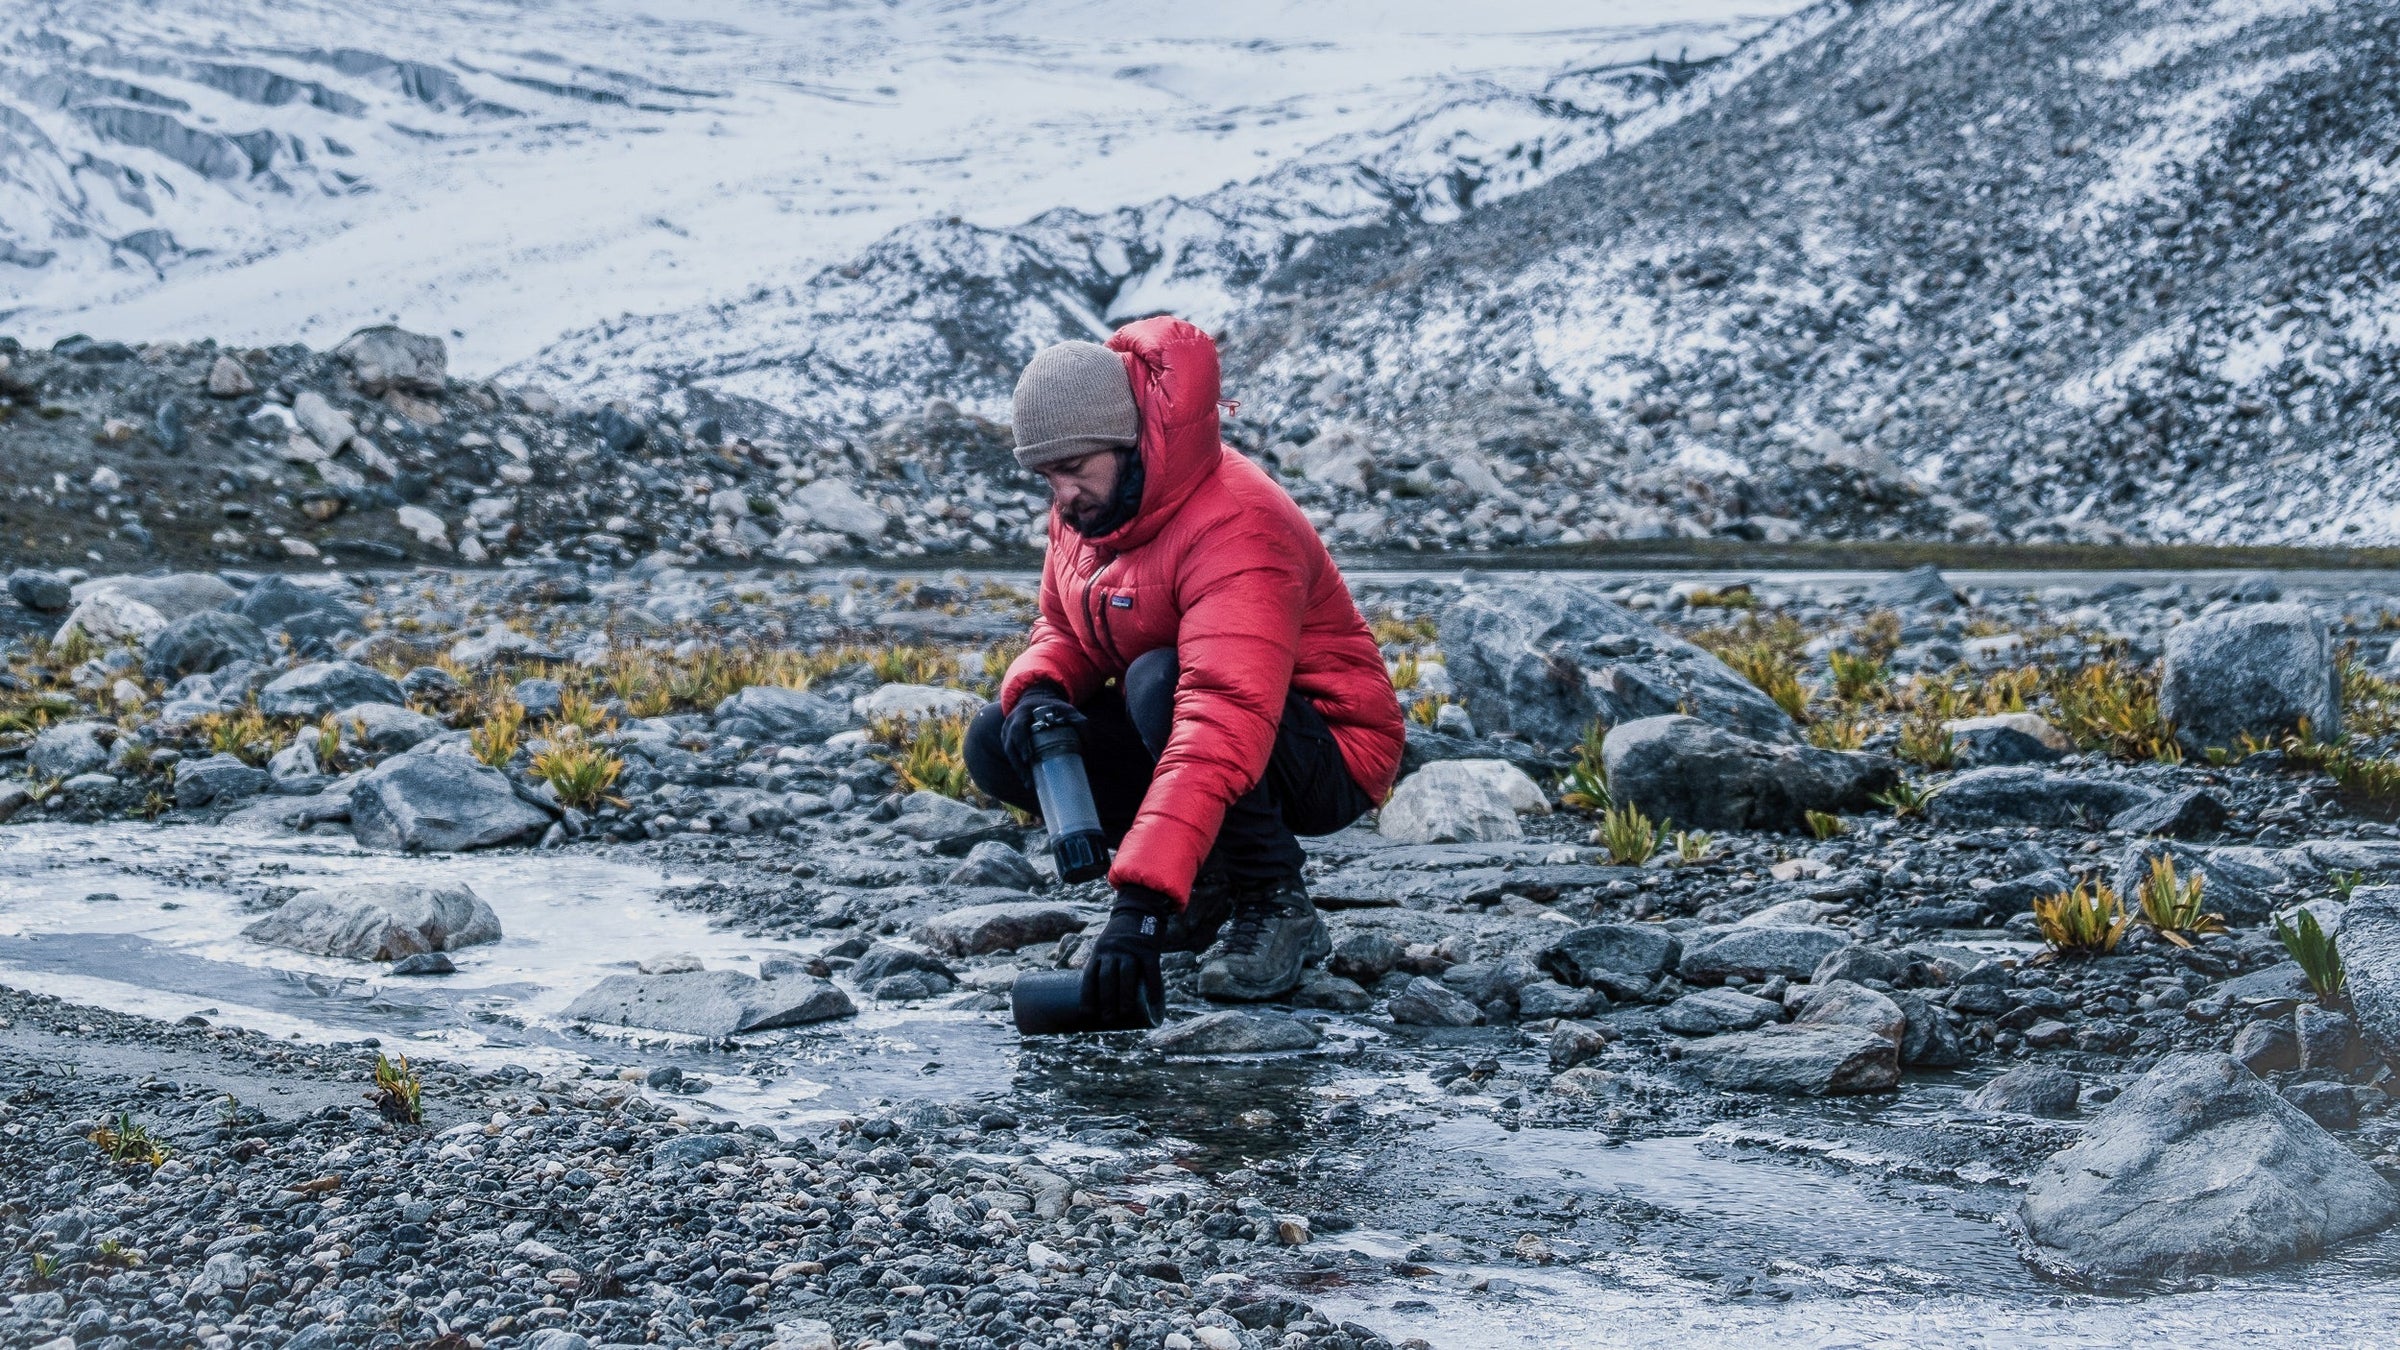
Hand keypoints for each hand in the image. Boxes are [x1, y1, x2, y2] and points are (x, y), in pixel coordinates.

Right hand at [1003, 683, 1081, 778]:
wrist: (1036, 700)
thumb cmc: (1053, 706)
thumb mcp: (1067, 709)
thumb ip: (1080, 723)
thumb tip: (1088, 747)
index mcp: (1023, 712)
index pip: (1018, 728)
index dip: (1021, 743)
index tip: (1028, 758)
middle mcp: (1011, 722)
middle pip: (1011, 745)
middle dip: (1019, 764)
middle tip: (1029, 780)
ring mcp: (1007, 731)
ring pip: (1009, 752)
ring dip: (1018, 769)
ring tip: (1029, 785)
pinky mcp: (1008, 740)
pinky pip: (1011, 755)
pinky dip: (1018, 767)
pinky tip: (1027, 779)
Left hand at [1081, 885, 1170, 1024]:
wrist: (1140, 908)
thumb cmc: (1122, 935)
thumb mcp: (1107, 945)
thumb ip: (1105, 965)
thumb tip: (1102, 996)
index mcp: (1099, 951)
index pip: (1090, 975)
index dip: (1087, 996)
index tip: (1086, 1014)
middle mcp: (1113, 950)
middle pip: (1107, 978)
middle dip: (1105, 1001)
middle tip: (1106, 1019)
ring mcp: (1131, 949)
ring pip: (1126, 976)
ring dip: (1124, 997)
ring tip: (1123, 1014)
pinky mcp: (1149, 950)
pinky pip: (1151, 972)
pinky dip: (1153, 988)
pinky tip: (1153, 1002)